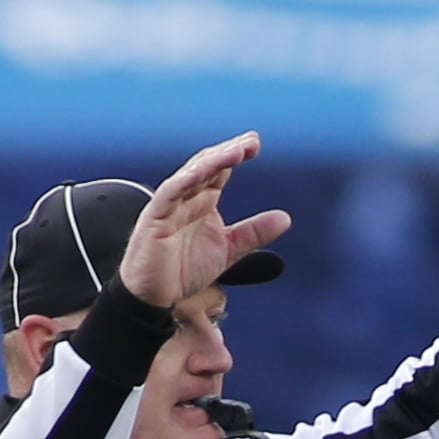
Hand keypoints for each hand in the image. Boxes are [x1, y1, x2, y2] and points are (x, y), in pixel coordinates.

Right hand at [119, 134, 293, 310]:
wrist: (153, 297)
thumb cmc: (182, 270)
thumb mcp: (228, 250)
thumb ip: (254, 233)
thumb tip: (285, 218)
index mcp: (202, 201)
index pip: (219, 170)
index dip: (236, 155)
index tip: (255, 144)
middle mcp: (186, 198)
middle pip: (206, 165)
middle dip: (228, 151)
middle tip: (252, 141)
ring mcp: (169, 206)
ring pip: (190, 175)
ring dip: (212, 162)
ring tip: (235, 151)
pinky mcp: (154, 219)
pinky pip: (169, 195)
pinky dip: (184, 182)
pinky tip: (199, 173)